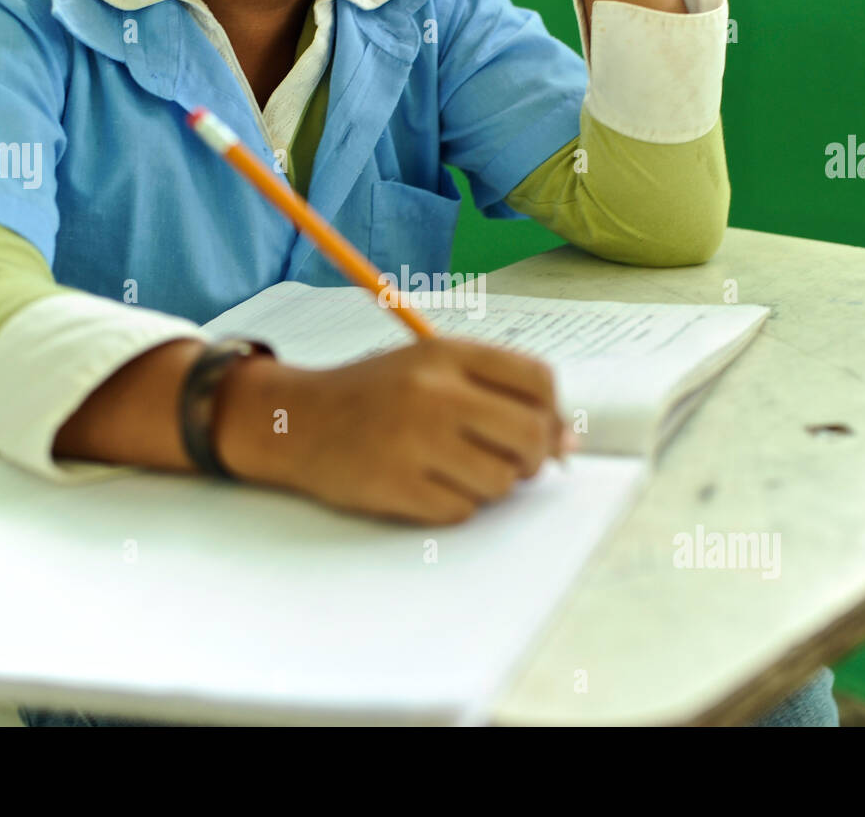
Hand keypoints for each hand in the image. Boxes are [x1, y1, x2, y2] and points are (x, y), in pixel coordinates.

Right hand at [214, 338, 569, 523]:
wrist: (294, 420)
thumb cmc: (373, 394)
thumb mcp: (431, 369)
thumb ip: (497, 393)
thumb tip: (570, 444)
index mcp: (447, 354)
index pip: (538, 380)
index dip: (552, 412)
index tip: (541, 430)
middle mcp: (433, 393)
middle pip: (530, 435)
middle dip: (532, 457)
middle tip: (510, 460)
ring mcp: (414, 442)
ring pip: (500, 481)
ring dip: (490, 484)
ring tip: (457, 469)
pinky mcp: (395, 486)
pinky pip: (461, 510)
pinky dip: (454, 505)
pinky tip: (426, 484)